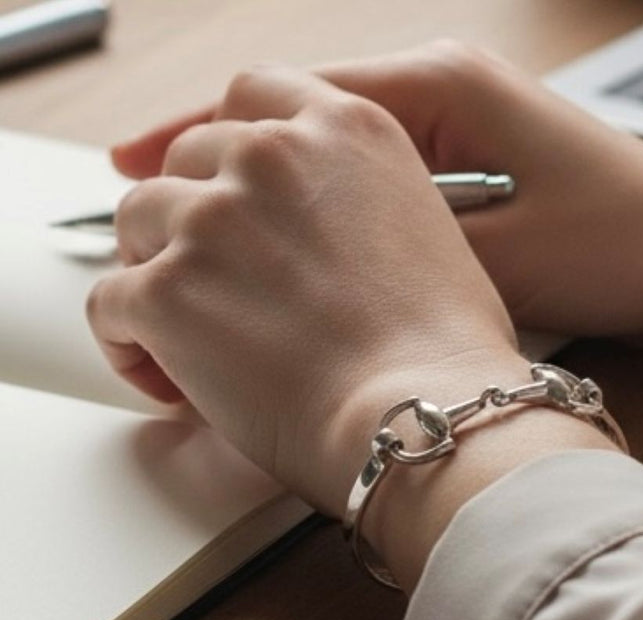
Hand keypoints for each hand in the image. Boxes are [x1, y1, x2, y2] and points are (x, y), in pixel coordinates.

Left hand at [89, 64, 527, 518]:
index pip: (253, 96)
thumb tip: (314, 239)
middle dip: (191, 219)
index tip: (223, 184)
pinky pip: (110, 303)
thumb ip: (358, 202)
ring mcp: (213, 219)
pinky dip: (126, 342)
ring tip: (185, 337)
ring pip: (138, 222)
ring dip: (154, 272)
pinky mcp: (168, 290)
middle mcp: (272, 157)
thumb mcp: (428, 232)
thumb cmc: (445, 351)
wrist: (425, 414)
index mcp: (345, 133)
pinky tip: (166, 378)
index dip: (227, 145)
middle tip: (212, 283)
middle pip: (187, 161)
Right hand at [111, 42, 642, 340]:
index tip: (136, 167)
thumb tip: (294, 271)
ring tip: (195, 222)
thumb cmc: (623, 248)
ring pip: (329, 147)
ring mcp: (458, 127)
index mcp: (442, 90)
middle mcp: (444, 90)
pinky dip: (320, 205)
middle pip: (297, 111)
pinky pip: (371, 179)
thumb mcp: (495, 257)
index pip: (291, 99)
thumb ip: (388, 254)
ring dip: (263, 178)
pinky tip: (285, 238)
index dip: (203, 135)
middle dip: (218, 151)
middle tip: (144, 200)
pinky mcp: (473, 168)